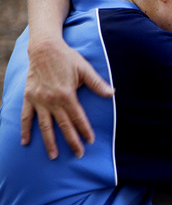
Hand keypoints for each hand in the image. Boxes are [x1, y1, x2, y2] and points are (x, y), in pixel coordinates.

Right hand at [21, 40, 113, 159]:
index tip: (90, 141)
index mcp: (67, 94)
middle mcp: (52, 100)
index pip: (78, 117)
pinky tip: (26, 142)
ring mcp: (39, 100)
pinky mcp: (29, 98)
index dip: (85, 130)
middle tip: (78, 154)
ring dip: (49, 142)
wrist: (45, 48)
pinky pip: (26, 117)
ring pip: (45, 126)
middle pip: (63, 125)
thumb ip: (97, 83)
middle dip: (72, 141)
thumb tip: (112, 93)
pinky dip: (25, 130)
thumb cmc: (67, 58)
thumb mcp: (84, 68)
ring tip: (54, 156)